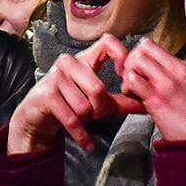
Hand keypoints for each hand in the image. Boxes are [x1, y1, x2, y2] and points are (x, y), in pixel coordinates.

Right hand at [7, 36, 142, 154]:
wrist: (37, 116)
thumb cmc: (71, 103)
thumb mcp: (100, 102)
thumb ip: (124, 101)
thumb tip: (148, 105)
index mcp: (86, 59)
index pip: (107, 42)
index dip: (121, 56)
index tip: (124, 76)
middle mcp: (69, 63)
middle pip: (98, 87)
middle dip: (100, 108)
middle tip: (95, 113)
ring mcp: (55, 78)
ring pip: (84, 105)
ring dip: (86, 118)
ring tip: (80, 117)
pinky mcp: (46, 95)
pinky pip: (71, 118)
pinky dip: (81, 135)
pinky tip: (88, 143)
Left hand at [120, 41, 185, 141]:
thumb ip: (170, 75)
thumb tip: (148, 69)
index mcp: (183, 66)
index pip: (152, 44)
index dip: (138, 55)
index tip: (137, 69)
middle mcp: (176, 70)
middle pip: (142, 48)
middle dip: (130, 61)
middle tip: (130, 78)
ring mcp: (167, 82)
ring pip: (136, 61)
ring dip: (128, 74)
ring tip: (132, 89)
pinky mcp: (157, 97)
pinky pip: (133, 80)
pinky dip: (127, 88)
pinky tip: (133, 98)